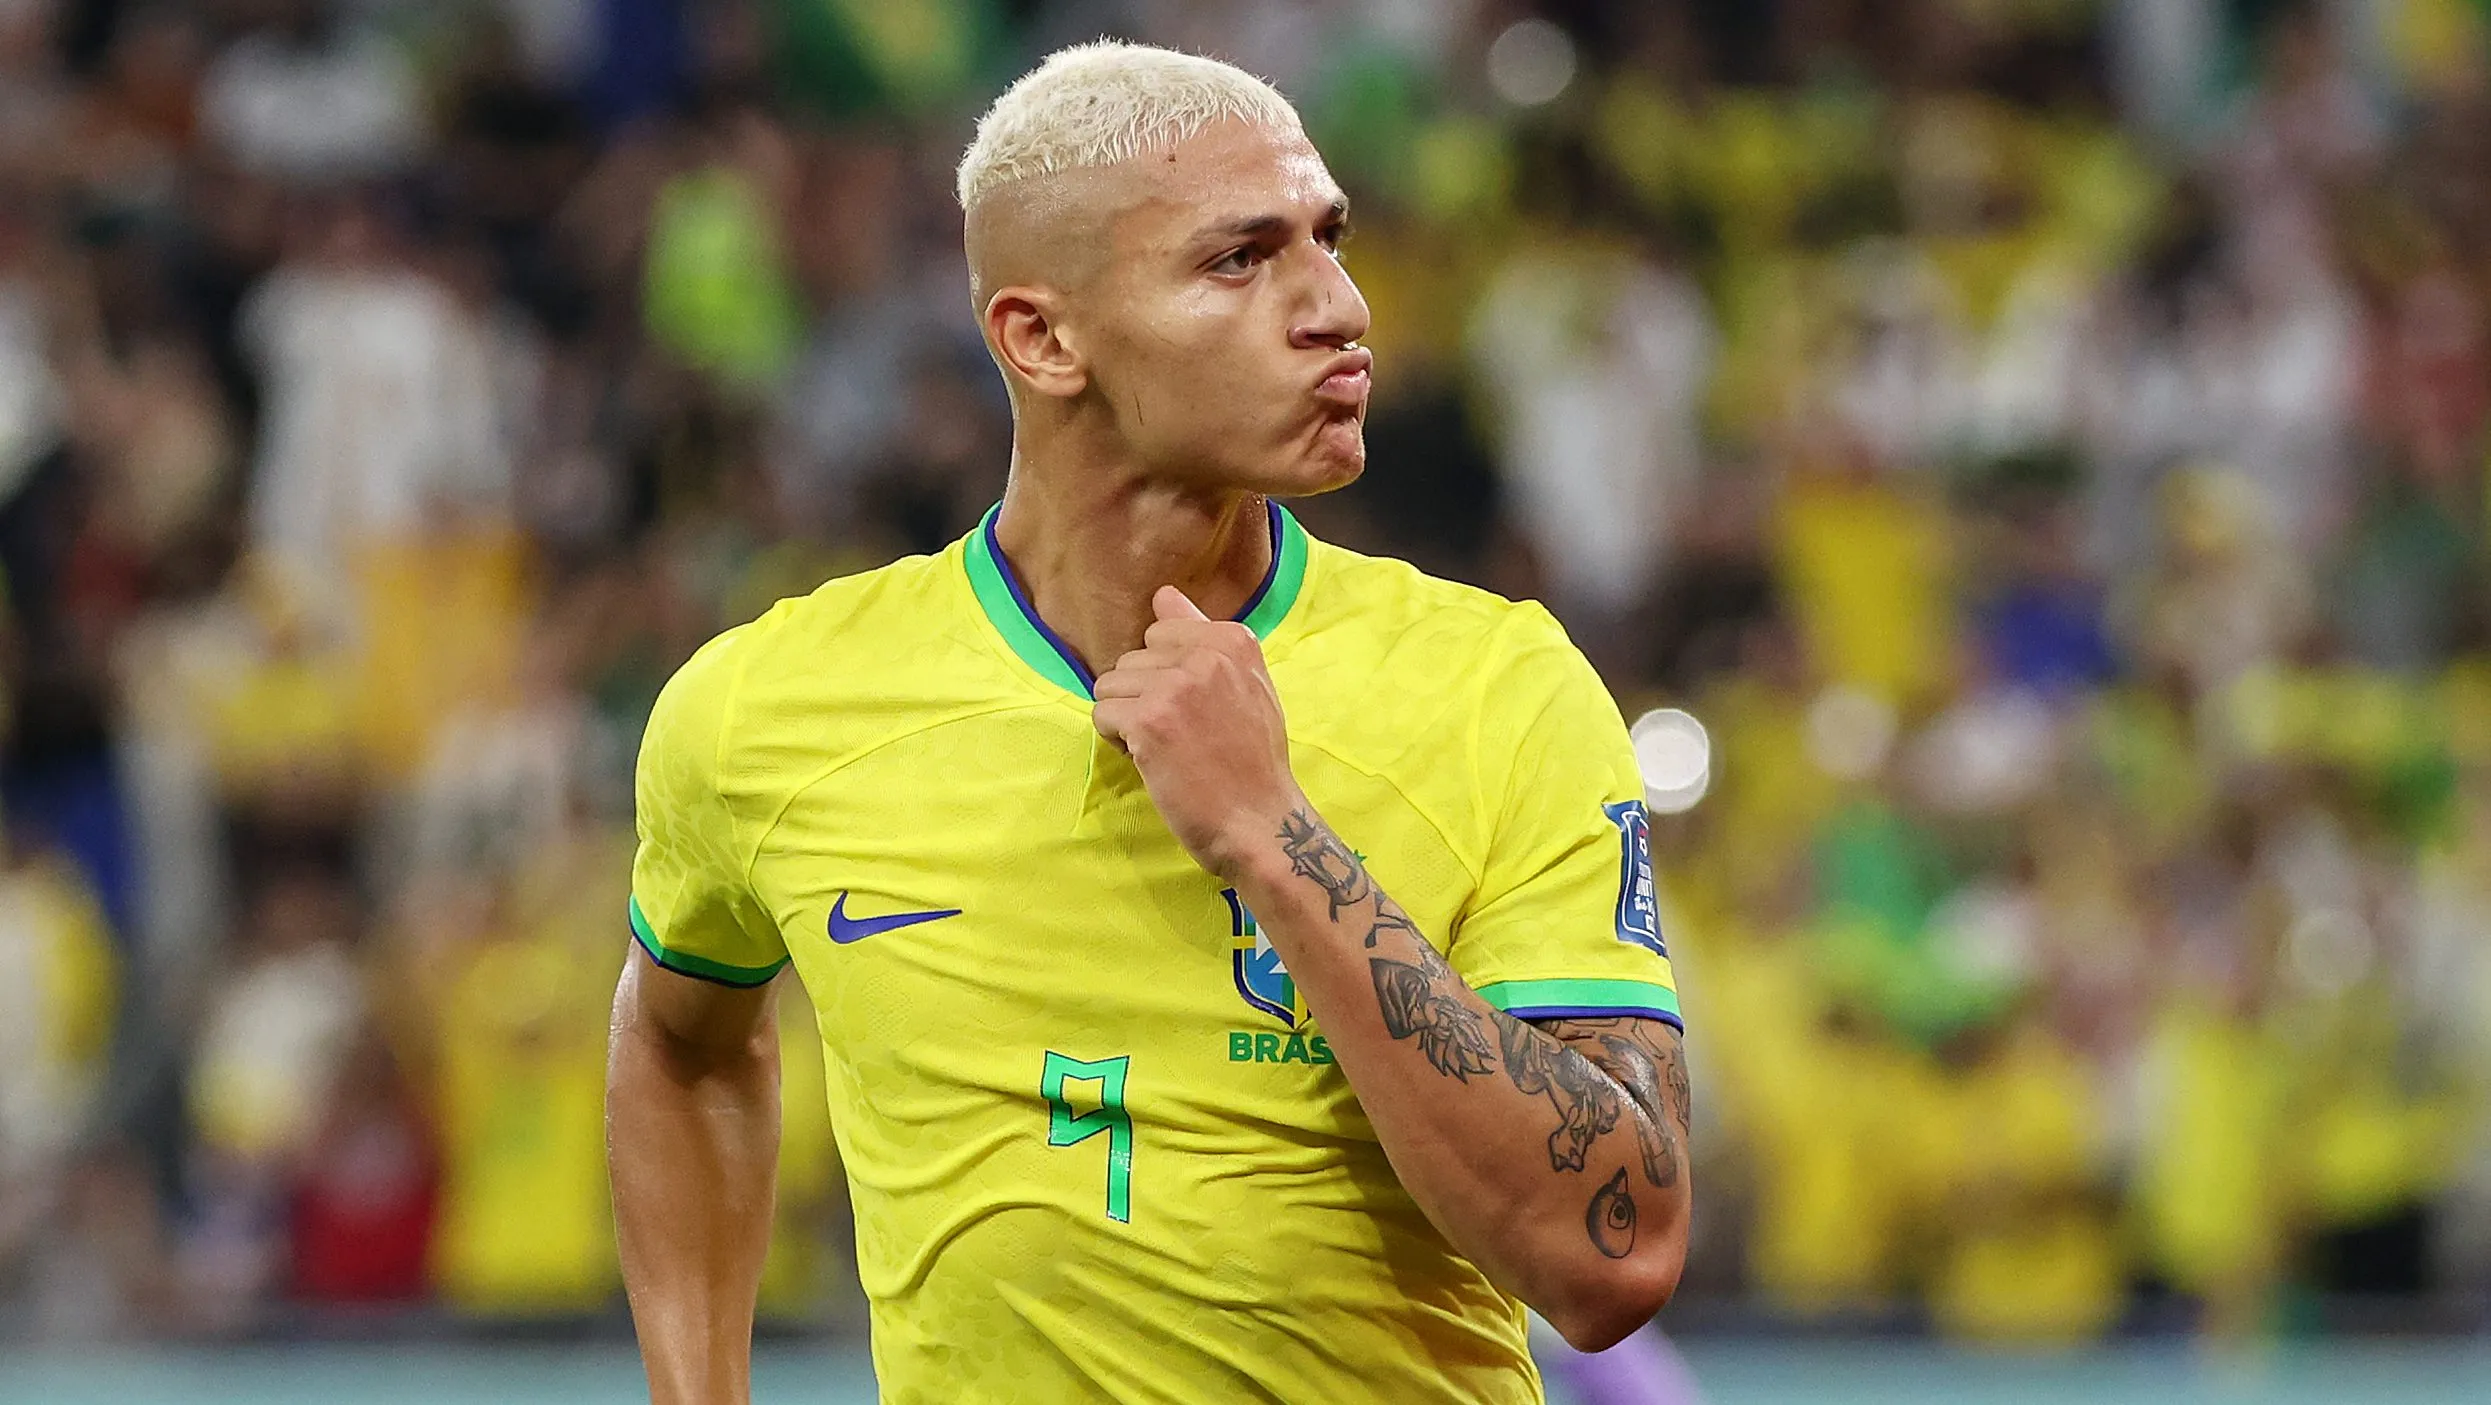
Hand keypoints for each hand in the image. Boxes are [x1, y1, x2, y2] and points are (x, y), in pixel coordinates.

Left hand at [1093, 587, 1300, 881]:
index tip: (1192, 709)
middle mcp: (1205, 655)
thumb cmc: (1253, 762)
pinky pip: (1102, 714)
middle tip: (1179, 736)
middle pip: (1132, 659)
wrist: (1260, 822)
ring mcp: (1176, 686)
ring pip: (1110, 686)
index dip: (1164, 675)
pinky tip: (1151, 761)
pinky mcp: (1149, 721)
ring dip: (1126, 719)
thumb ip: (1203, 637)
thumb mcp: (1245, 686)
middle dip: (1142, 697)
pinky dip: (1118, 741)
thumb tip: (1163, 594)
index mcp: (1233, 640)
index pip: (1160, 634)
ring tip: (1163, 748)